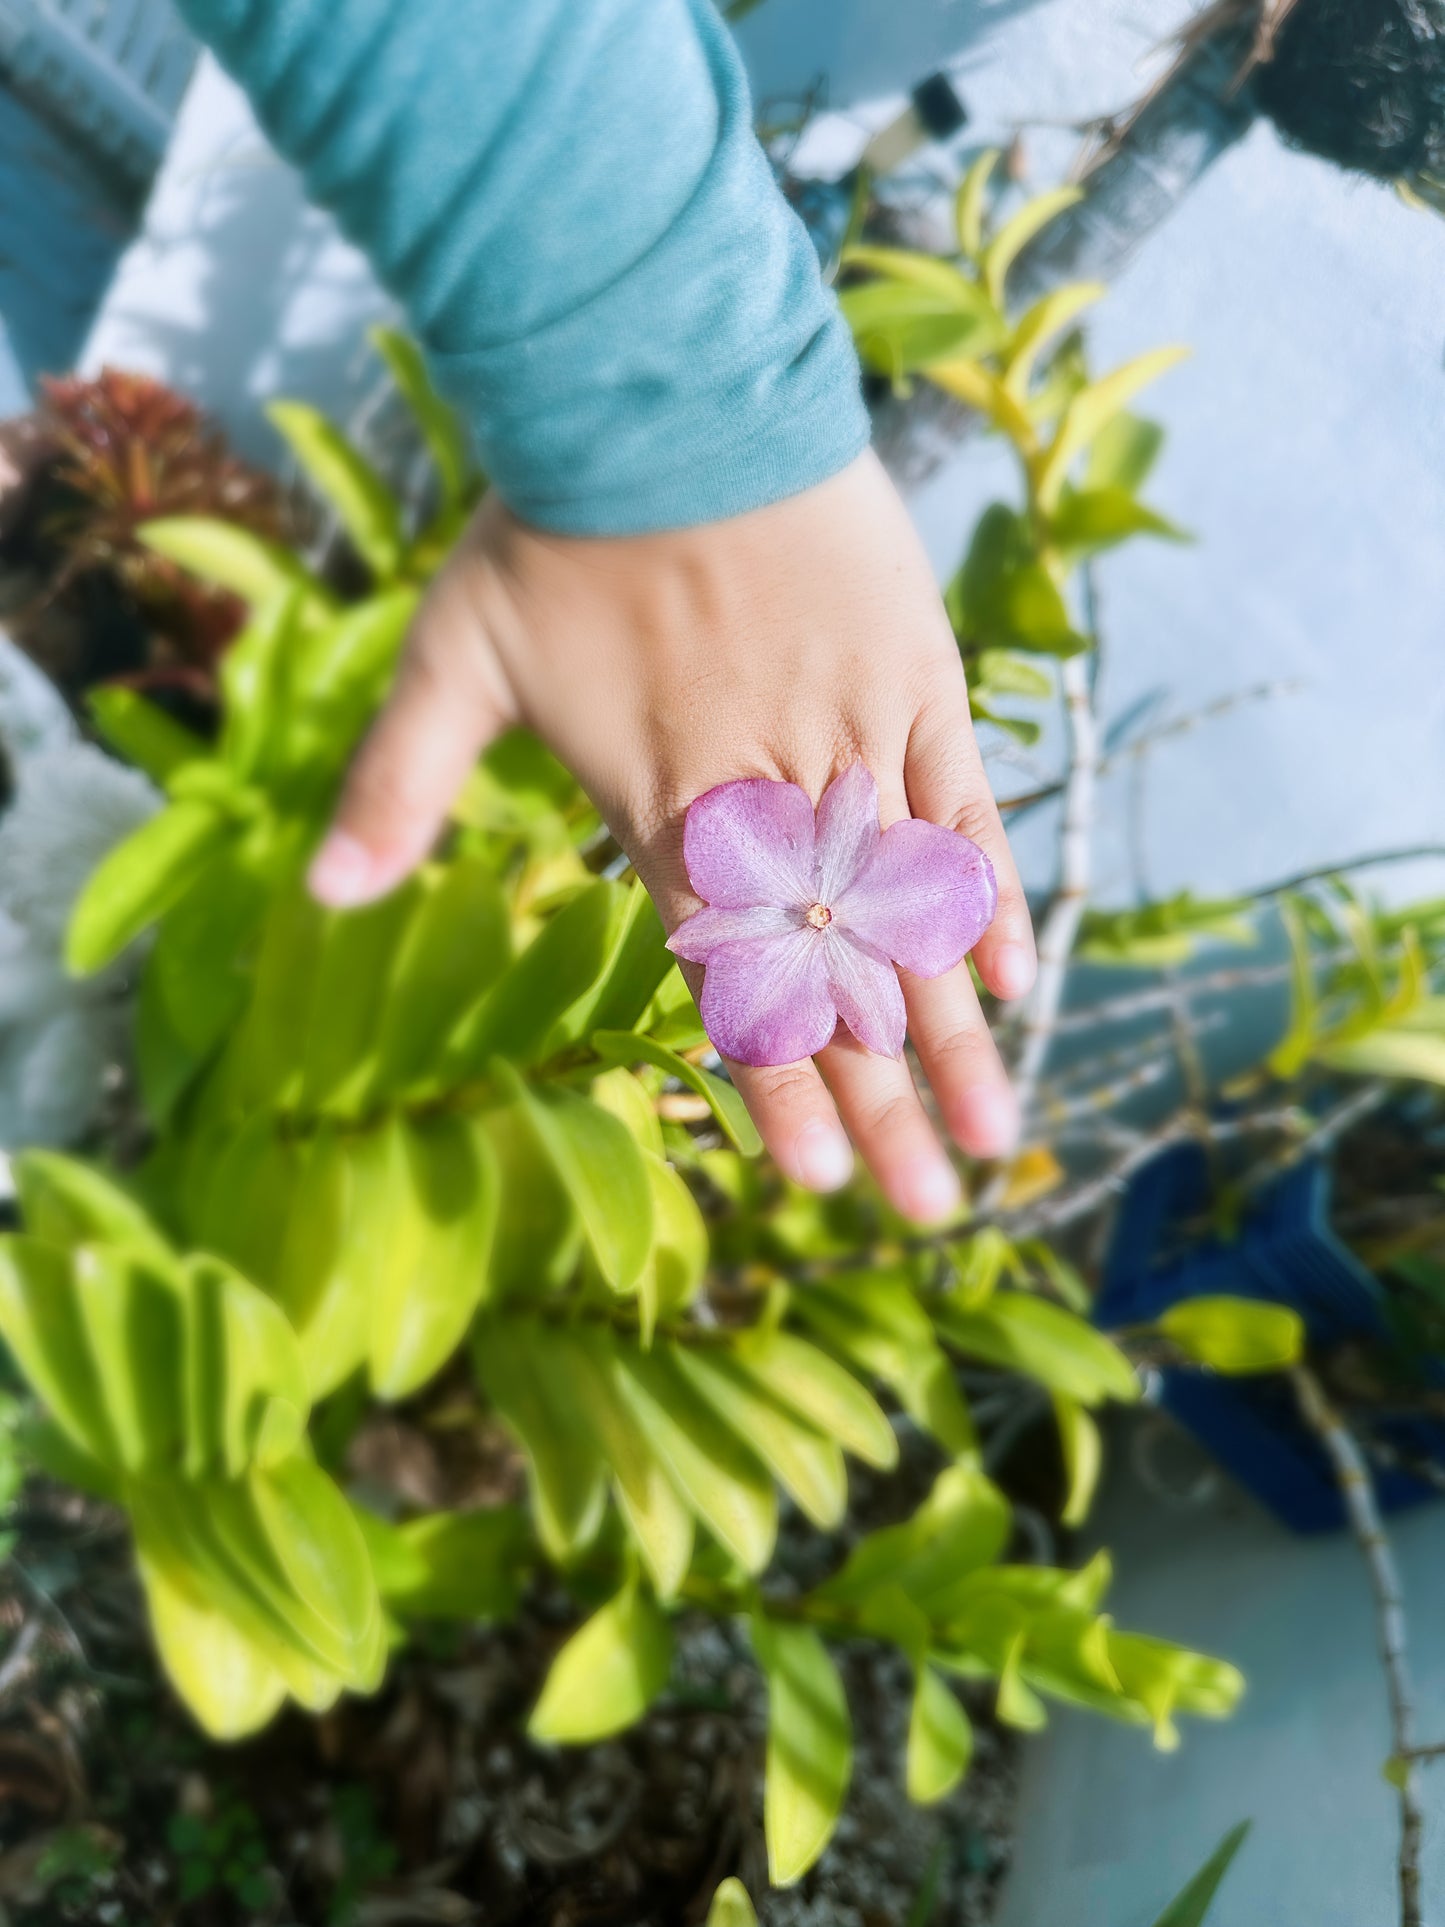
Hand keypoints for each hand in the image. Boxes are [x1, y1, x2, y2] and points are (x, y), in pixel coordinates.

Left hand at [308, 452, 1035, 1221]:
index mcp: (663, 809)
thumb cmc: (553, 527)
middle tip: (931, 1213)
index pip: (726, 981)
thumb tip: (320, 896)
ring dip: (950, 1033)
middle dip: (882, 1104)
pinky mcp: (913, 678)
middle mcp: (767, 796)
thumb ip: (397, 785)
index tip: (811, 1185)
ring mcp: (851, 738)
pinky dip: (985, 892)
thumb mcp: (452, 656)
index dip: (772, 1085)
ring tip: (996, 1132)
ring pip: (908, 913)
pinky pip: (960, 806)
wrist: (663, 392)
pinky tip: (1011, 978)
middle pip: (833, 977)